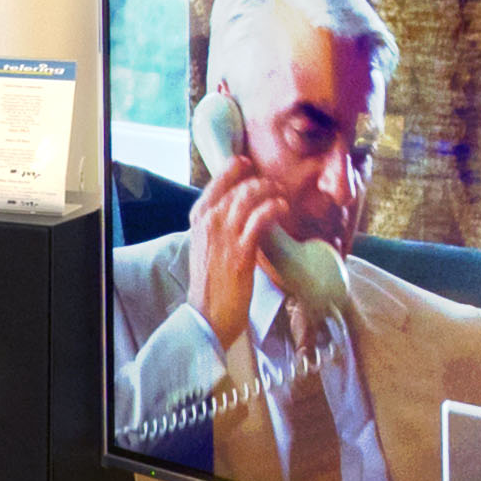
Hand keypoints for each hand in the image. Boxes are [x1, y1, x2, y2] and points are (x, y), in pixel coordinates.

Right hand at [188, 163, 300, 354]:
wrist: (208, 315)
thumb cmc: (211, 282)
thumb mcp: (206, 244)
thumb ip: (219, 224)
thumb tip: (239, 206)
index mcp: (198, 218)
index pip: (218, 181)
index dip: (236, 168)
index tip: (251, 166)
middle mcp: (209, 221)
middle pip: (240, 186)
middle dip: (262, 182)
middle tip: (276, 188)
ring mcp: (224, 235)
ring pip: (250, 196)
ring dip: (271, 191)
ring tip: (282, 197)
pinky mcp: (242, 251)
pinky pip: (260, 217)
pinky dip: (274, 207)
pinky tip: (282, 207)